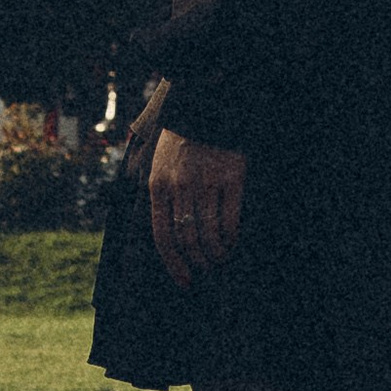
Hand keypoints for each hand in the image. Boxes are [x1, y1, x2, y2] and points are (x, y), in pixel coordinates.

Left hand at [149, 126, 245, 284]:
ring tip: (219, 259)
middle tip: (205, 269)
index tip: (184, 280)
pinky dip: (231, 238)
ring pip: (208, 233)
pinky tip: (232, 243)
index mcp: (158, 185)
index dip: (174, 263)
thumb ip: (161, 198)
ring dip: (215, 254)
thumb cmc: (181, 144)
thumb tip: (168, 240)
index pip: (162, 236)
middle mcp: (180, 185)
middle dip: (197, 261)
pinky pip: (230, 219)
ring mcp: (207, 181)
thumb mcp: (160, 167)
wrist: (206, 110)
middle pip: (186, 239)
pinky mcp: (232, 177)